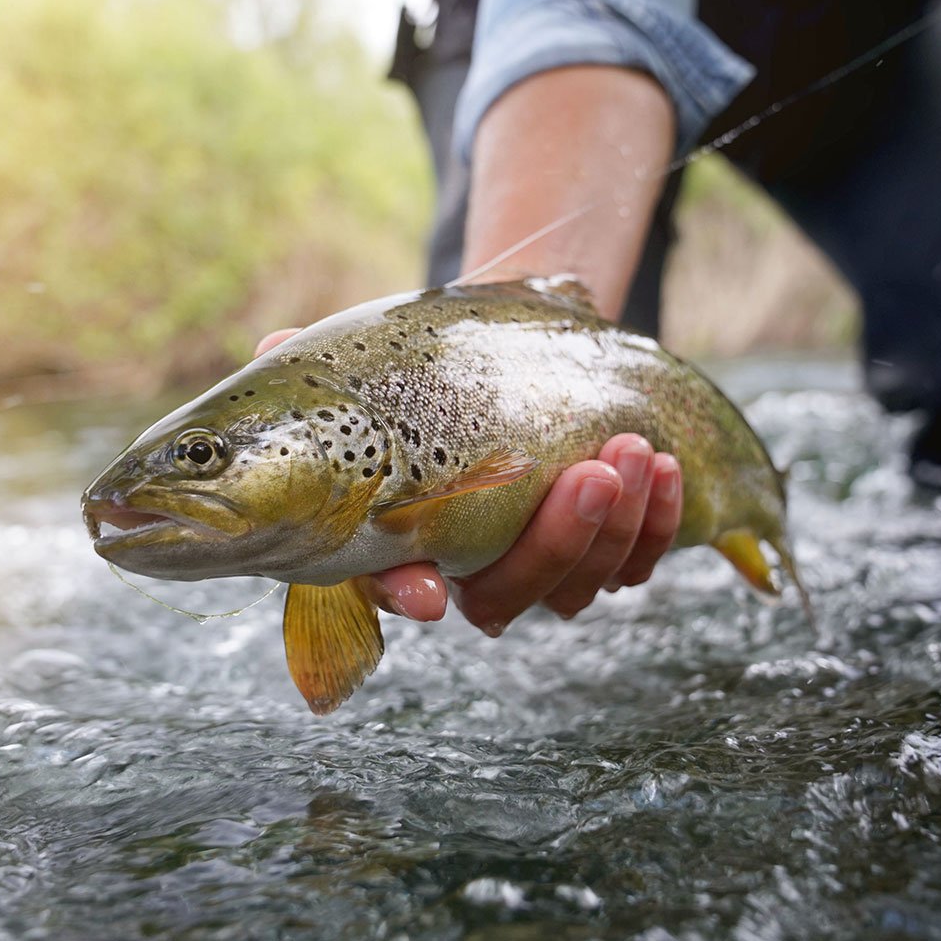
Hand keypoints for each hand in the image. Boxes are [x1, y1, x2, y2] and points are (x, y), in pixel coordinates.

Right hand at [254, 331, 683, 631]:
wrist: (507, 361)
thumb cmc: (430, 370)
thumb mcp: (375, 363)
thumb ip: (322, 366)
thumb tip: (272, 347)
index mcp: (403, 536)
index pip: (389, 582)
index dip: (402, 593)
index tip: (426, 593)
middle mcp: (470, 566)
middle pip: (507, 595)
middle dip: (555, 541)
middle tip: (591, 473)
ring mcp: (539, 562)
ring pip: (579, 584)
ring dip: (616, 526)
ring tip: (636, 452)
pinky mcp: (600, 548)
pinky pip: (635, 562)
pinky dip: (659, 524)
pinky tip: (668, 468)